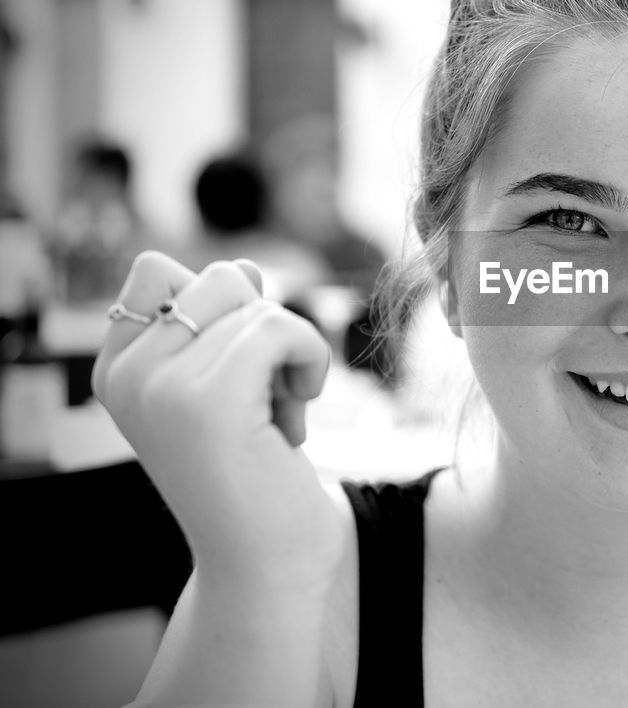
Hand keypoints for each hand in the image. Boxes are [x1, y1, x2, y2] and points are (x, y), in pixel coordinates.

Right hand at [93, 252, 341, 591]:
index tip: (241, 373)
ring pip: (256, 300)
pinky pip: (281, 327)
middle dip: (263, 329)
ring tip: (278, 417)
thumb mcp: (229, 384)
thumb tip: (244, 265)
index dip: (223, 307)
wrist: (269, 563)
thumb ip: (223, 322)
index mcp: (116, 369)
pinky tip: (300, 411)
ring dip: (291, 353)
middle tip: (266, 398)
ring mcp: (160, 386)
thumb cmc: (258, 473)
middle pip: (219, 277)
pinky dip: (311, 359)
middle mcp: (125, 375)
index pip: (159, 271)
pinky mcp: (207, 400)